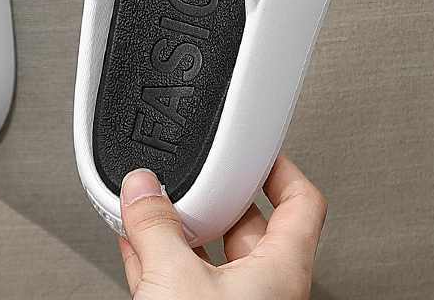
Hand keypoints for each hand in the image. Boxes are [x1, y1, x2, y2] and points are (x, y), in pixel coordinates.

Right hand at [118, 153, 326, 299]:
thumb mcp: (176, 283)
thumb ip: (156, 227)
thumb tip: (142, 188)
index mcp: (281, 273)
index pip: (301, 203)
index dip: (280, 168)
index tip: (255, 149)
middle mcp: (262, 292)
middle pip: (243, 225)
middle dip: (211, 197)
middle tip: (184, 175)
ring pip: (207, 255)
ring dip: (176, 227)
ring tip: (147, 202)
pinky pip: (178, 279)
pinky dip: (155, 256)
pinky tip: (132, 238)